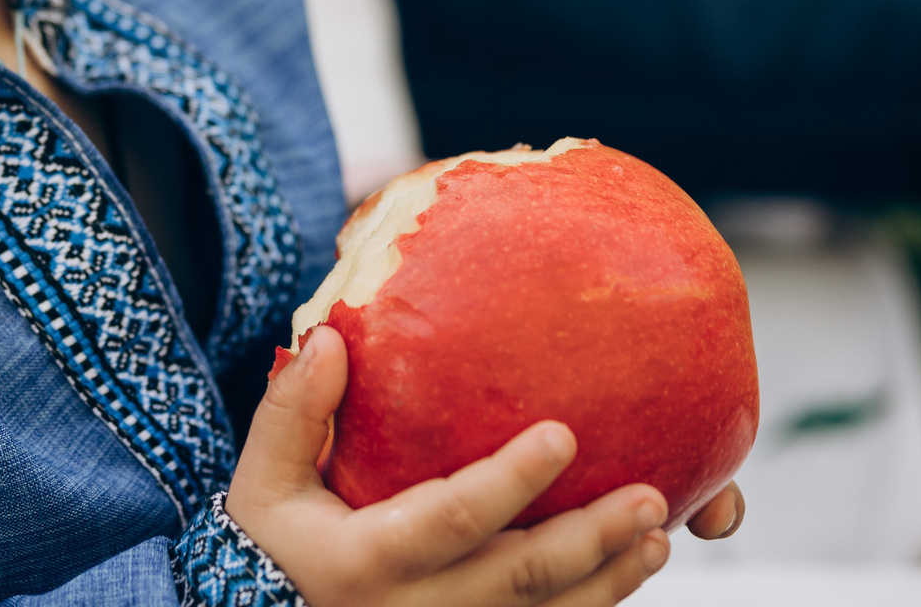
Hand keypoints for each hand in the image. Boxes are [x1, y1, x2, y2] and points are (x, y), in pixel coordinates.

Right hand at [227, 328, 674, 606]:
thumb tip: (329, 339)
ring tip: (657, 533)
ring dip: (609, 580)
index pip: (453, 518)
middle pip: (519, 579)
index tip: (564, 434)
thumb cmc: (273, 540)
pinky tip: (631, 570)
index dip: (511, 480)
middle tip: (650, 496)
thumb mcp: (262, 480)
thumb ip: (293, 412)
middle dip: (591, 540)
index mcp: (365, 561)